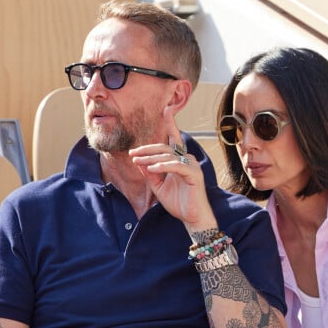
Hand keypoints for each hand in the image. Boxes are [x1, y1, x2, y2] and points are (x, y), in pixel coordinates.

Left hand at [129, 106, 216, 232]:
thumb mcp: (159, 187)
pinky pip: (176, 166)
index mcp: (180, 160)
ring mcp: (192, 166)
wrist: (192, 218)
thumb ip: (150, 174)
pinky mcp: (194, 174)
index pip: (174, 140)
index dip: (171, 124)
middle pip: (165, 147)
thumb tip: (138, 161)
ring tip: (137, 161)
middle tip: (133, 153)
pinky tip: (151, 168)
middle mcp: (188, 159)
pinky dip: (162, 166)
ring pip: (168, 155)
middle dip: (147, 149)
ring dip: (150, 158)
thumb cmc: (179, 203)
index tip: (166, 109)